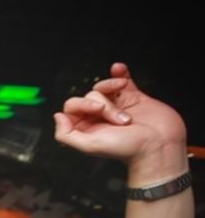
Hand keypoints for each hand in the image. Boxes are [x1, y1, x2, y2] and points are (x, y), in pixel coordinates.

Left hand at [54, 63, 186, 165]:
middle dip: (106, 106)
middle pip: (90, 95)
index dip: (83, 104)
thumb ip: (66, 135)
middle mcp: (98, 116)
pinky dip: (120, 73)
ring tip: (129, 112)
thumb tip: (57, 117)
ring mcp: (116, 105)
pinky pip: (122, 80)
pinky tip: (118, 68)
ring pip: (104, 87)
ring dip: (115, 95)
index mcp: (85, 127)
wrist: (160, 147)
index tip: (98, 110)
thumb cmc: (128, 149)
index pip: (72, 106)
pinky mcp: (133, 97)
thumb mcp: (90, 146)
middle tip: (121, 121)